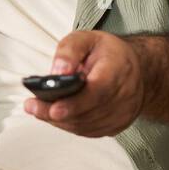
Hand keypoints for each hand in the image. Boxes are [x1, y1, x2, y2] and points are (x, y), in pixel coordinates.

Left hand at [24, 30, 146, 137]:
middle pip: (88, 112)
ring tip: (39, 110)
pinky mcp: (119, 124)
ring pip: (87, 125)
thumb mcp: (86, 38)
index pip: (98, 91)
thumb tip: (57, 72)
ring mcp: (125, 112)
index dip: (75, 103)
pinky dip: (70, 125)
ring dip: (60, 121)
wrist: (137, 68)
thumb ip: (69, 50)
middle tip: (32, 107)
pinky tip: (56, 116)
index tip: (53, 109)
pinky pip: (90, 131)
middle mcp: (126, 94)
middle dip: (56, 113)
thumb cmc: (107, 52)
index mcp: (119, 68)